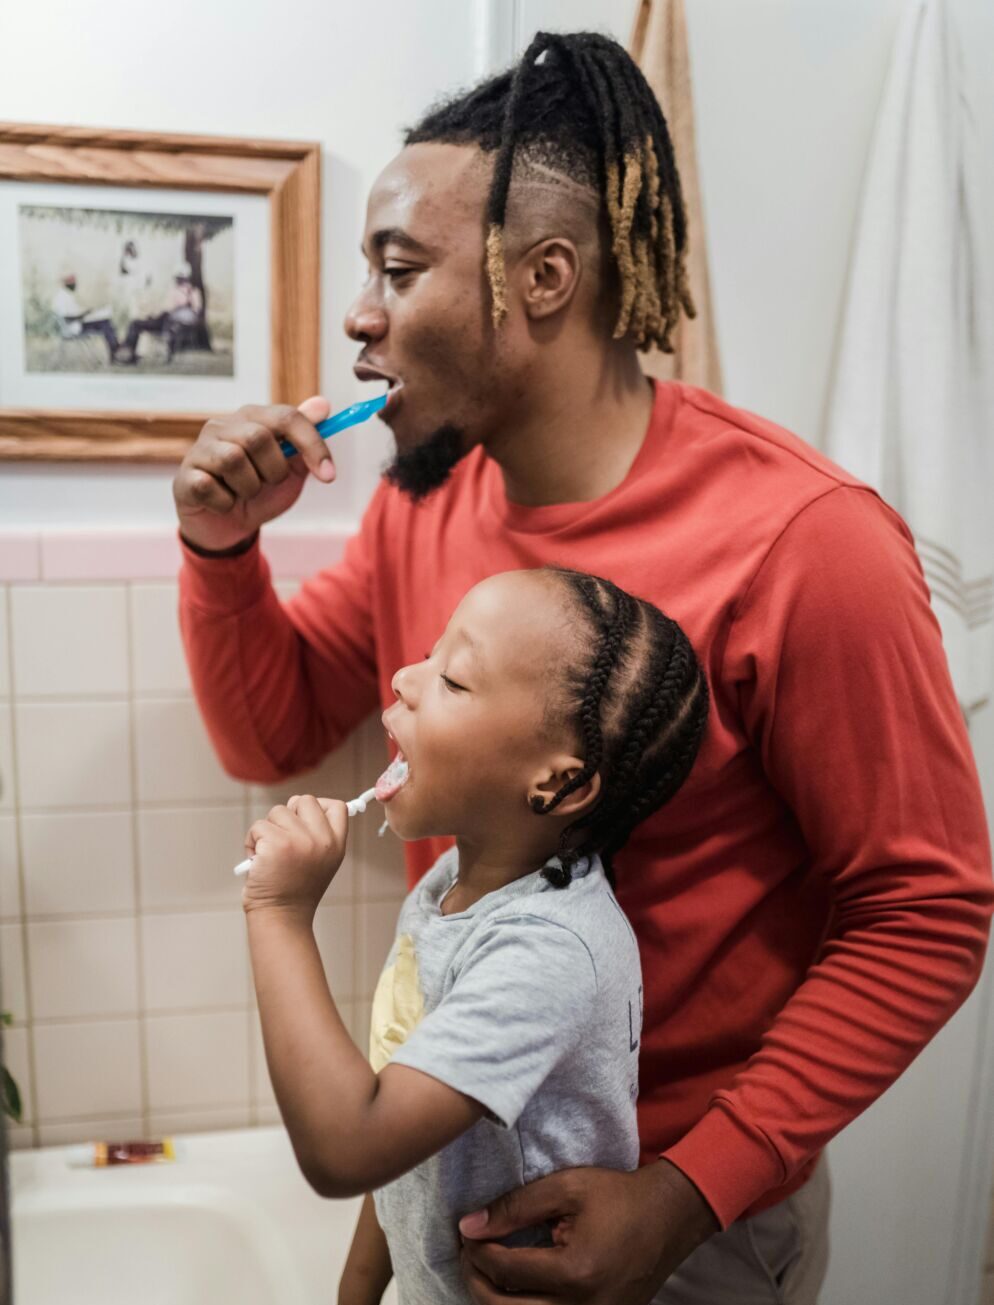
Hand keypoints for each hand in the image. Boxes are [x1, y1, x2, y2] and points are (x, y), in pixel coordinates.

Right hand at [173, 395, 333, 551]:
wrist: (229, 528)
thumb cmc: (260, 493)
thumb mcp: (292, 471)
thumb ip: (306, 440)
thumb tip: (323, 404)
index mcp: (253, 419)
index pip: (287, 417)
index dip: (312, 445)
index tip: (329, 476)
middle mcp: (223, 426)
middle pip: (258, 437)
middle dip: (274, 470)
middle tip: (267, 483)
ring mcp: (200, 449)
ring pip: (233, 459)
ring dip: (249, 487)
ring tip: (243, 493)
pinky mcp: (185, 476)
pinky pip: (210, 487)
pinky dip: (226, 503)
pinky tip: (224, 503)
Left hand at [242, 795, 347, 917]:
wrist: (281, 918)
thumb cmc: (294, 890)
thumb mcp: (320, 862)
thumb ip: (318, 834)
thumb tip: (299, 803)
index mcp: (336, 845)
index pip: (337, 806)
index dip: (318, 806)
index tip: (303, 819)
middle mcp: (322, 840)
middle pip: (304, 801)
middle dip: (288, 815)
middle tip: (282, 838)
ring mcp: (300, 841)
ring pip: (278, 811)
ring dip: (267, 829)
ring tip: (268, 854)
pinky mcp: (276, 844)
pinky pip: (258, 826)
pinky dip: (252, 841)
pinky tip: (257, 860)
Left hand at [458, 1160, 718, 1303]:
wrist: (669, 1217)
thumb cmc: (618, 1196)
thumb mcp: (566, 1187)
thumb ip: (515, 1206)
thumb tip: (469, 1225)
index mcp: (575, 1273)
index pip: (506, 1272)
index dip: (477, 1251)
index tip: (467, 1231)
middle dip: (477, 1280)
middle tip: (469, 1253)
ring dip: (495, 1299)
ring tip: (486, 1268)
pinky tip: (513, 1284)